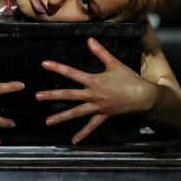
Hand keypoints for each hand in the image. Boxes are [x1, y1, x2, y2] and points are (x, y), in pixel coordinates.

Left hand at [35, 37, 155, 143]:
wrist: (143, 96)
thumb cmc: (129, 78)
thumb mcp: (114, 63)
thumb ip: (100, 52)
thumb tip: (89, 40)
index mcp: (93, 80)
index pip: (71, 73)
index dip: (57, 68)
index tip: (44, 64)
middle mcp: (92, 94)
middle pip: (69, 95)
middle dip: (52, 96)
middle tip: (37, 96)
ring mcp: (97, 107)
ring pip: (76, 113)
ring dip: (61, 117)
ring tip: (47, 121)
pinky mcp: (103, 116)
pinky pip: (91, 126)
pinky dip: (83, 134)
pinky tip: (74, 140)